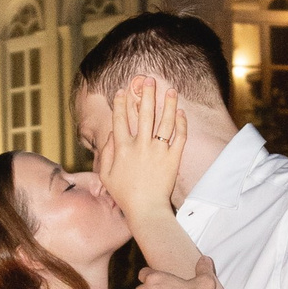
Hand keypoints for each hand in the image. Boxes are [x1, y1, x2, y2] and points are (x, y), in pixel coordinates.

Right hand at [98, 79, 186, 222]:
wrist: (146, 210)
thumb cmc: (124, 194)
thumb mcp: (106, 175)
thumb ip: (106, 152)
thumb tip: (111, 133)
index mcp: (123, 149)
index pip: (120, 120)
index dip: (120, 103)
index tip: (122, 91)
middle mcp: (141, 146)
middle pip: (144, 114)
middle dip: (146, 94)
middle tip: (148, 79)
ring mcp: (158, 151)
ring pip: (164, 122)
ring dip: (168, 104)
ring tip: (171, 90)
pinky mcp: (173, 159)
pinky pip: (179, 137)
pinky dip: (181, 124)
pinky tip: (181, 112)